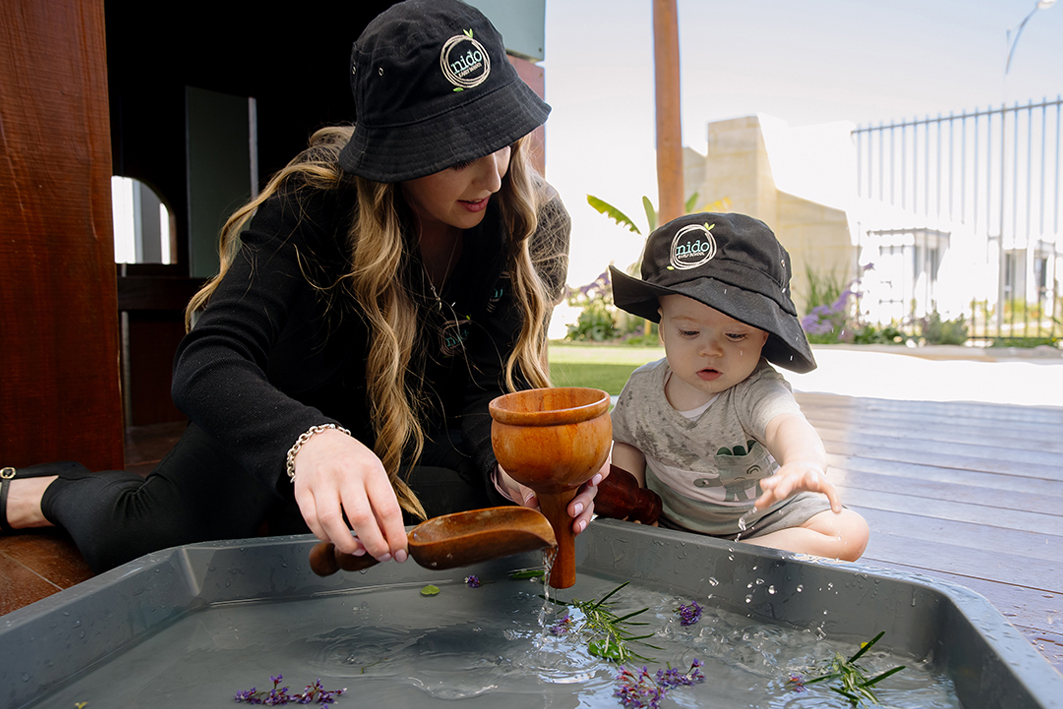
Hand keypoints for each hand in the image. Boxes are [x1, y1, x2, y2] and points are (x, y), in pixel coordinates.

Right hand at [291, 429, 407, 561]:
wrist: (318, 442)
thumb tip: (390, 538)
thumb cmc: (351, 460)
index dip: (395, 536)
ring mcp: (321, 481)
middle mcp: (346, 473)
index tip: (400, 553)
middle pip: (361, 518)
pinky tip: (336, 539)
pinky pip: (312, 521)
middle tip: (381, 555)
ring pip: (332, 522)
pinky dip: (325, 537)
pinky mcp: (301, 491)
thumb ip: (381, 504)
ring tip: (358, 550)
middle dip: (374, 545)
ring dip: (347, 544)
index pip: (387, 508)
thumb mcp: (374, 473)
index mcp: (370, 469)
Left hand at [498, 460, 609, 534]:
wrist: (521, 486)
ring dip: (584, 516)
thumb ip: (530, 488)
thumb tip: (532, 501)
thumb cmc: (528, 471)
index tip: (592, 481)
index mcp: (574, 462)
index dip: (600, 471)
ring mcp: (576, 495)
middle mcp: (579, 478)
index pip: (597, 463)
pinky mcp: (572, 510)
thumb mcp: (526, 475)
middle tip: (572, 510)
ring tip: (575, 526)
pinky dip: (578, 524)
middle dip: (584, 500)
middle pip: (591, 488)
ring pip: (589, 505)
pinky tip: (573, 530)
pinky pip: (580, 517)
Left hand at [754, 462, 841, 513]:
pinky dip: (834, 499)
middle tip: (778, 494)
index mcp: (783, 477)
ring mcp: (810, 476)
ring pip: (812, 477)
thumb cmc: (790, 479)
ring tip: (815, 484)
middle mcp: (796, 476)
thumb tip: (757, 507)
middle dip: (784, 486)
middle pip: (789, 480)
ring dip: (813, 480)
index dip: (769, 483)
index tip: (763, 485)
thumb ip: (768, 497)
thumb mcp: (779, 486)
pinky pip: (830, 490)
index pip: (774, 480)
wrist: (805, 463)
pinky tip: (837, 510)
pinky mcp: (824, 481)